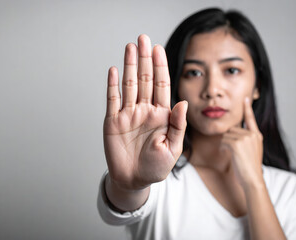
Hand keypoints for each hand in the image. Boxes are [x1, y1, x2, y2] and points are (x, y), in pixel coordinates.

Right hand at [103, 35, 187, 190]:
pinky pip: (112, 99)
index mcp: (161, 115)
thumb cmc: (156, 167)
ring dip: (129, 65)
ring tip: (130, 47)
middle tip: (143, 38)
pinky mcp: (113, 121)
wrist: (134, 180)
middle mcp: (145, 110)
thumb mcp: (174, 148)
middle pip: (145, 79)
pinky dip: (113, 85)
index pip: (161, 85)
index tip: (159, 49)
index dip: (160, 67)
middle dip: (144, 59)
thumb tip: (182, 102)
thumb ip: (178, 125)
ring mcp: (128, 114)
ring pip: (129, 85)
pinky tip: (114, 70)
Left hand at [220, 97, 263, 189]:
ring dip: (225, 144)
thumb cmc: (249, 168)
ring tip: (232, 155)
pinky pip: (223, 141)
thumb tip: (232, 132)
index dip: (247, 108)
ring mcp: (245, 138)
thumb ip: (246, 140)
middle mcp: (252, 135)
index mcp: (257, 135)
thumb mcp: (251, 151)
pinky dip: (222, 148)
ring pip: (226, 135)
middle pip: (232, 129)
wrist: (253, 180)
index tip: (245, 98)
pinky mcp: (237, 144)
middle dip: (228, 139)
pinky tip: (227, 155)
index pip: (250, 119)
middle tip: (234, 152)